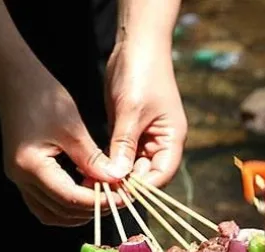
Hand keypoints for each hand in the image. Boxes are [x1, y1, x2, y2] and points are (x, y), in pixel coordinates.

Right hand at [0, 73, 122, 225]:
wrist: (16, 79)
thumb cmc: (44, 97)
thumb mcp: (74, 128)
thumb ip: (93, 160)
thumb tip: (116, 181)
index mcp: (31, 166)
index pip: (70, 199)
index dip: (99, 203)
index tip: (123, 198)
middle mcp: (21, 178)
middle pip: (62, 211)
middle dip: (93, 209)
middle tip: (118, 198)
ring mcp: (19, 179)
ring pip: (52, 214)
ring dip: (79, 212)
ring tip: (103, 197)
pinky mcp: (23, 176)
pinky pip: (45, 204)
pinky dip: (66, 206)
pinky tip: (85, 194)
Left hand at [104, 40, 186, 187]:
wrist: (136, 43)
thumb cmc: (141, 72)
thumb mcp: (131, 111)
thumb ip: (124, 145)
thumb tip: (118, 176)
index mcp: (172, 139)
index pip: (161, 175)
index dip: (142, 188)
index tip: (119, 194)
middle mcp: (161, 142)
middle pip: (146, 175)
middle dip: (125, 183)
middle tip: (100, 190)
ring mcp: (145, 137)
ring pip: (131, 166)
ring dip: (114, 174)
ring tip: (92, 181)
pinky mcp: (129, 131)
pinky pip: (121, 154)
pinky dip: (109, 161)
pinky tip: (93, 167)